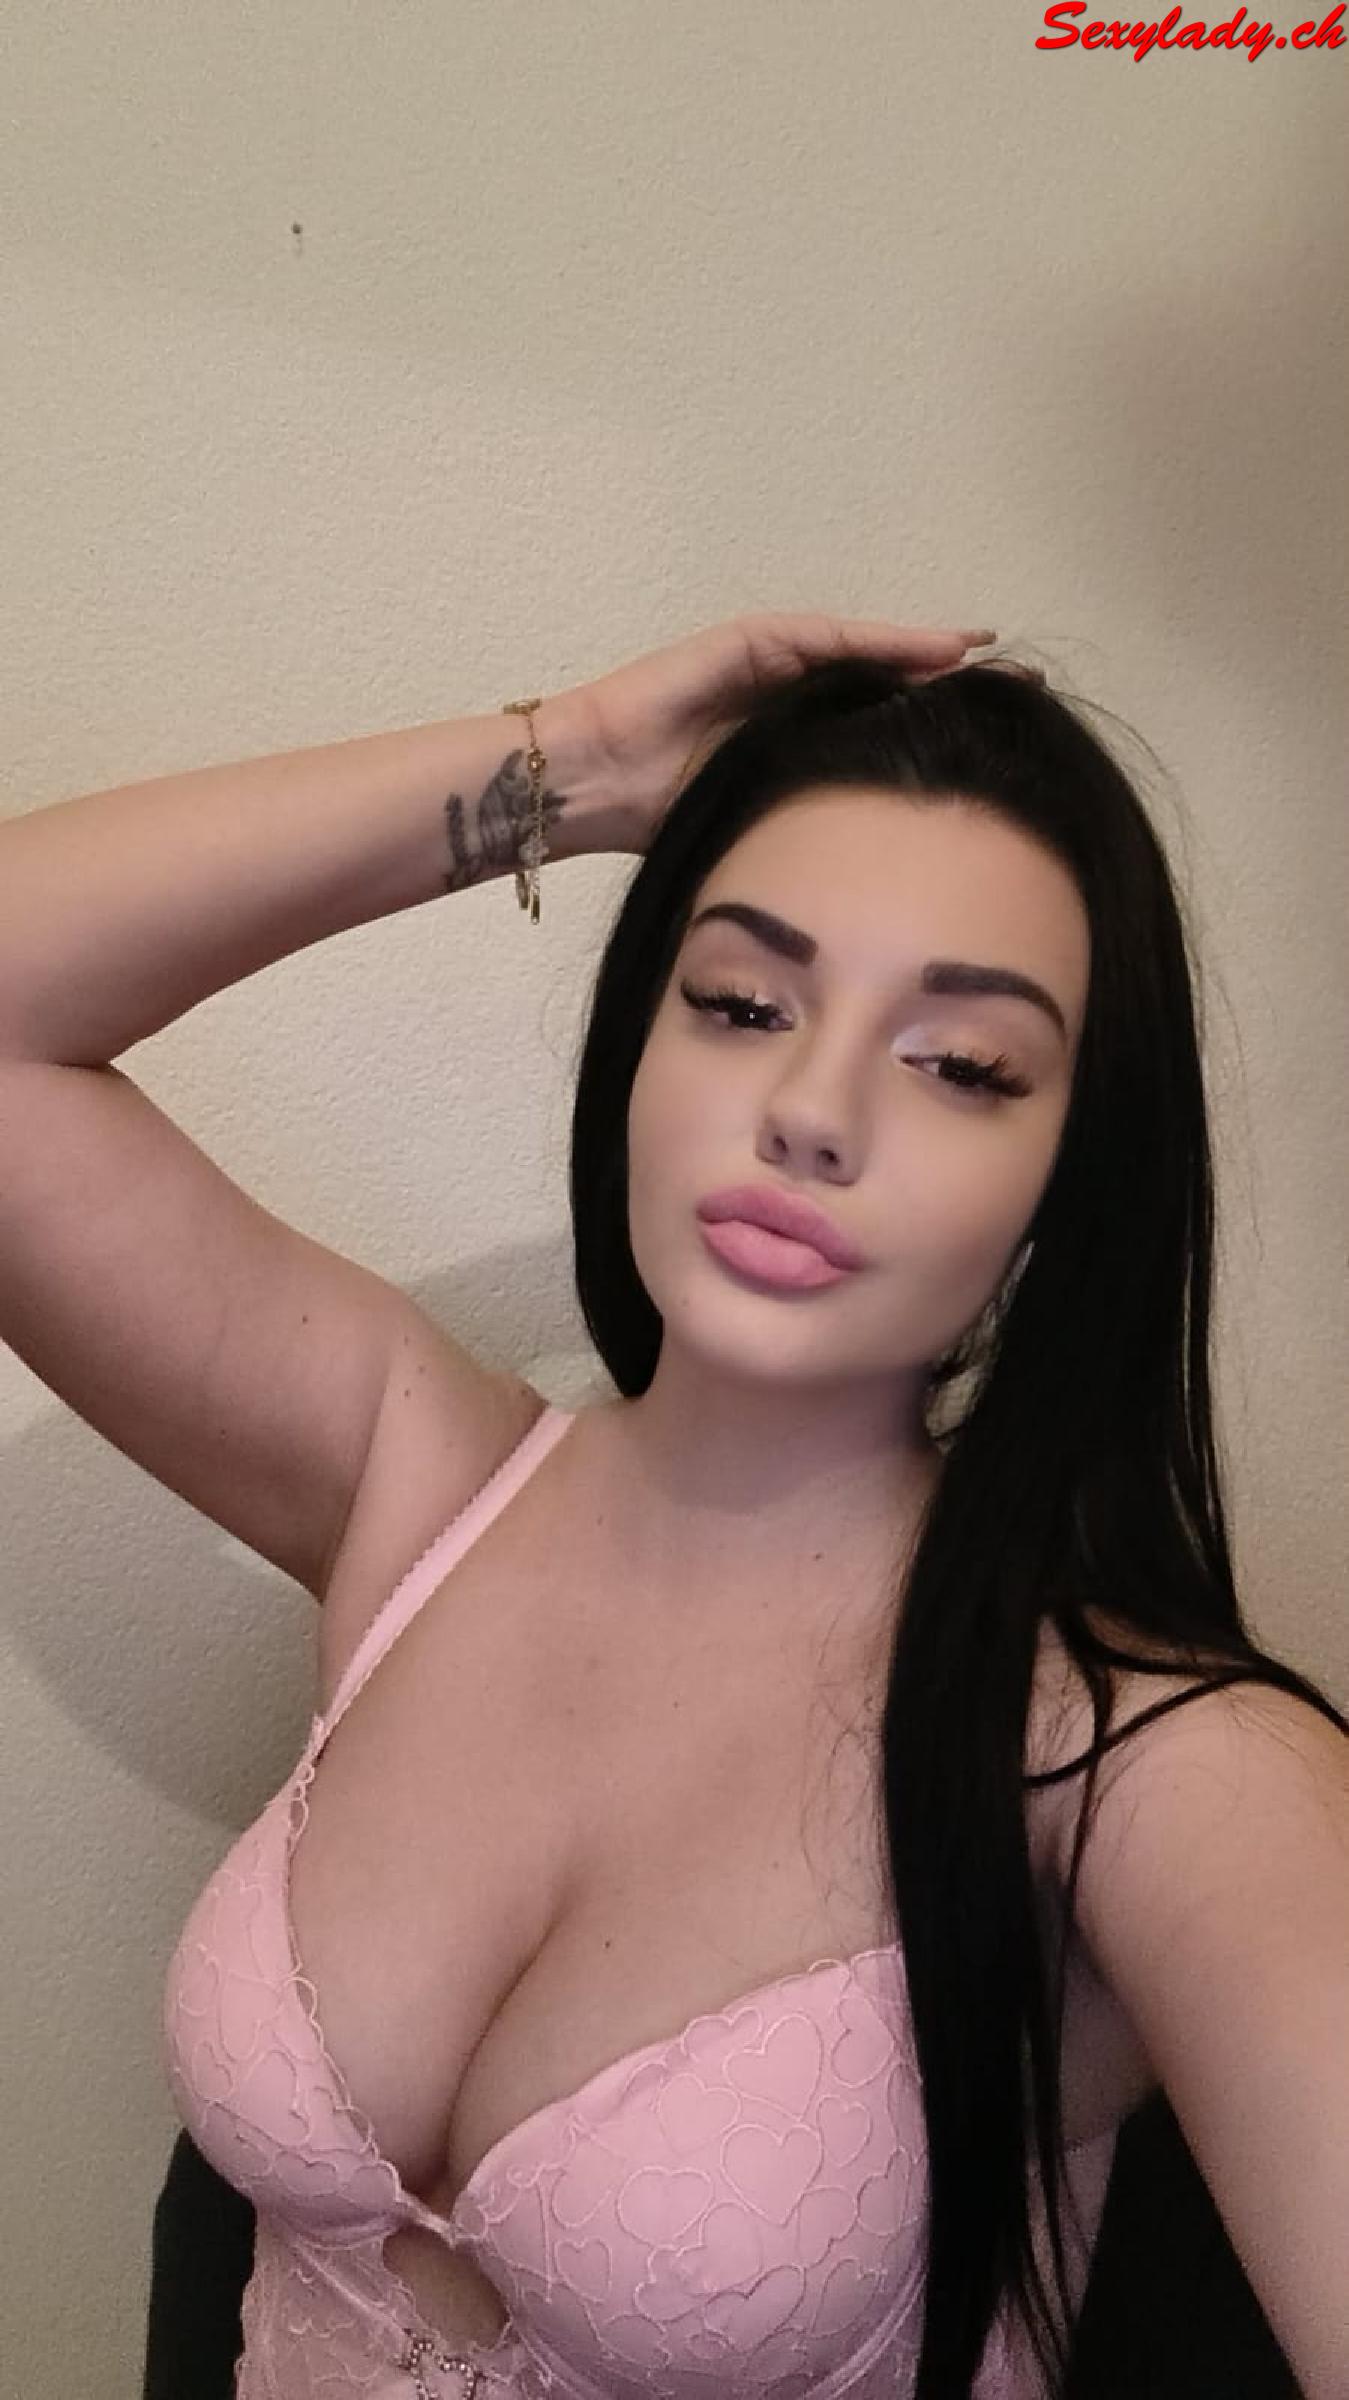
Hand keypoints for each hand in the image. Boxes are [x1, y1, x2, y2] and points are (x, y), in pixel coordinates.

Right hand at [555, 610, 996, 854]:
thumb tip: (883, 892)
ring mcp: (769, 661)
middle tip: (1022, 687)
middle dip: (948, 684)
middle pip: (884, 681)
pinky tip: (934, 648)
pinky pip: (828, 637)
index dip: (935, 733)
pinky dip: (881, 641)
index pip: (879, 729)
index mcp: (794, 741)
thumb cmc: (658, 819)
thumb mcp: (762, 830)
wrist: (587, 784)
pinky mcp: (748, 642)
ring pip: (865, 651)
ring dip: (928, 651)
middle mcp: (788, 694)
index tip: (1001, 746)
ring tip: (988, 655)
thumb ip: (812, 834)